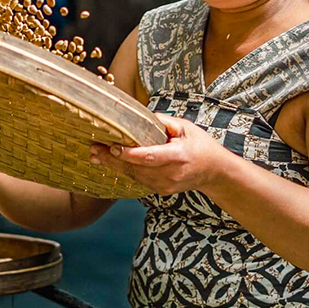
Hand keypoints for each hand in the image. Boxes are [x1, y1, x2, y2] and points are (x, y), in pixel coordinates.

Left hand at [90, 113, 233, 194]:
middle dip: (113, 160)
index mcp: (178, 156)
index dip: (129, 154)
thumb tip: (142, 117)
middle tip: (94, 150)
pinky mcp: (161, 190)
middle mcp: (171, 174)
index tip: (113, 147)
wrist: (214, 172)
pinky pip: (139, 180)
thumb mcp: (186, 127)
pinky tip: (111, 162)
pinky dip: (126, 171)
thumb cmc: (200, 145)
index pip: (149, 157)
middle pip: (137, 169)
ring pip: (135, 176)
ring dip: (114, 166)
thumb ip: (165, 122)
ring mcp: (165, 185)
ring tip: (97, 155)